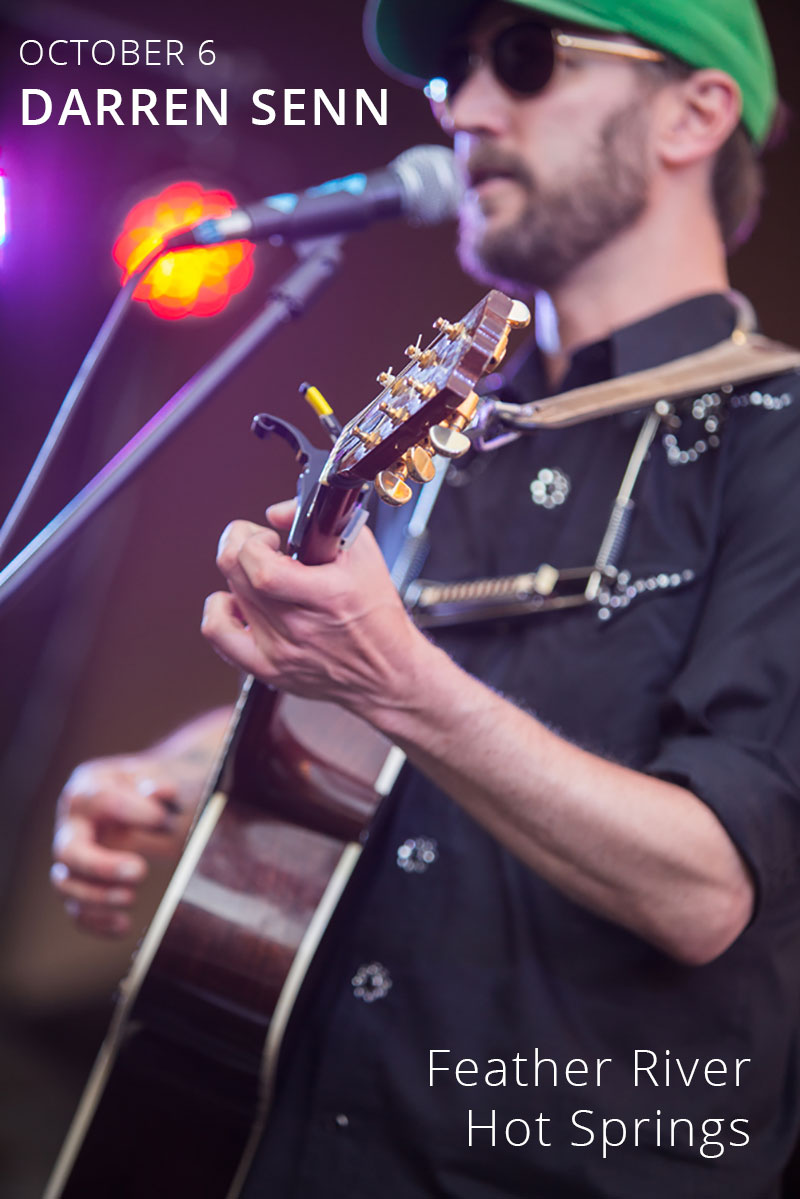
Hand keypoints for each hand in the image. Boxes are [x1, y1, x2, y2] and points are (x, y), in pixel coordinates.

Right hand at [52, 754, 192, 936]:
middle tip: (140, 871)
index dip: (130, 811)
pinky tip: (124, 925)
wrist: (149, 802)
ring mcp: (71, 857)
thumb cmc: (154, 789)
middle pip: (69, 851)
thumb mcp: (160, 778)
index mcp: (89, 789)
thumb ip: (162, 787)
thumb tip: (161, 793)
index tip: (161, 820)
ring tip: (131, 898)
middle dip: (101, 866)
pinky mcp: (78, 884)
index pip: (100, 801)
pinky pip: (76, 909)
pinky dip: (96, 922)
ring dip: (96, 897)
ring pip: (65, 884)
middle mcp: (72, 824)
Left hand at [202, 500, 430, 720]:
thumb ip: (321, 522)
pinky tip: (237, 602)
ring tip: (256, 572)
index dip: (254, 543)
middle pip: (238, 577)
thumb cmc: (377, 614)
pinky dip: (218, 611)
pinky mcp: (268, 669)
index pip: (263, 570)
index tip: (270, 536)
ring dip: (236, 575)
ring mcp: (280, 652)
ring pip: (226, 600)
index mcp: (328, 597)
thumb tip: (276, 513)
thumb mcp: (364, 555)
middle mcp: (299, 628)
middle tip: (260, 543)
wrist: (386, 673)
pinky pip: (220, 636)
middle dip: (240, 544)